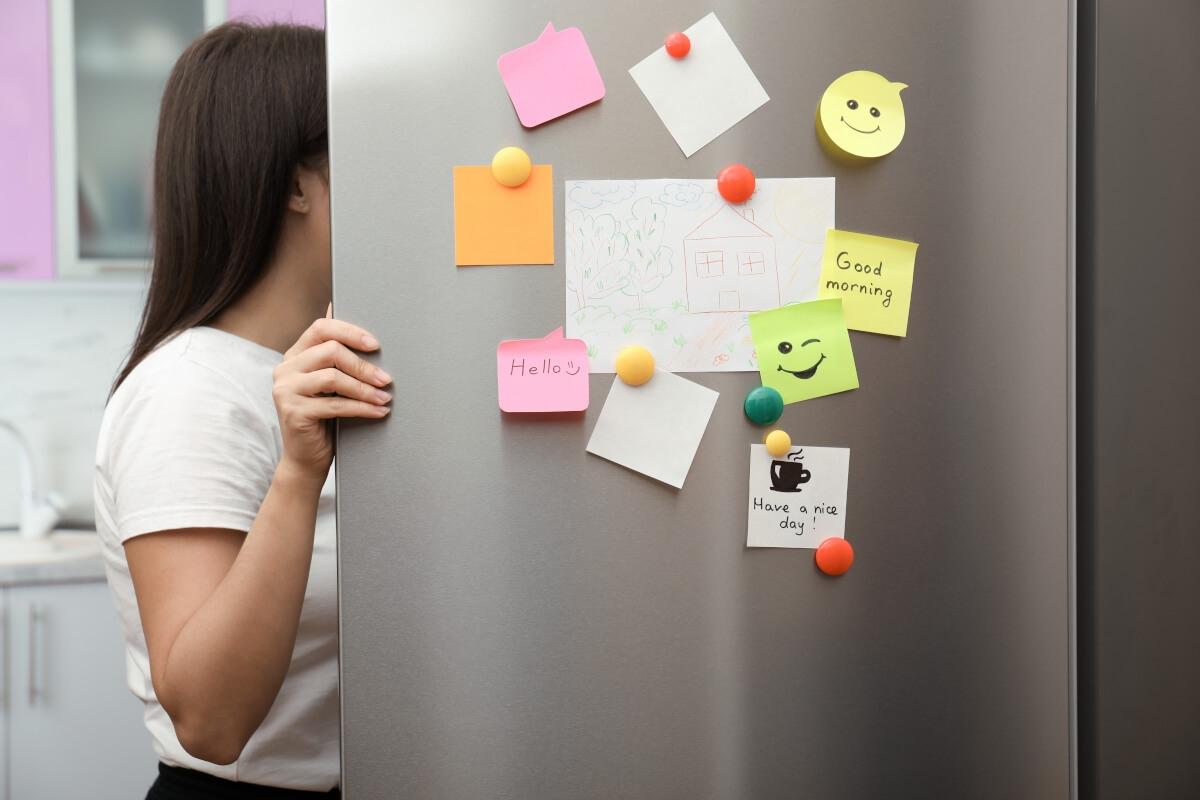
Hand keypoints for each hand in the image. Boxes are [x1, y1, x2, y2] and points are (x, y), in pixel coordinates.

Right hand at [272, 317, 390, 480]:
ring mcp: (285, 390)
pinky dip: (362, 408)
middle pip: (330, 351)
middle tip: (386, 379)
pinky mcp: (293, 412)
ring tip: (385, 397)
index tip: (375, 345)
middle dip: (363, 366)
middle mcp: (286, 369)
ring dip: (365, 388)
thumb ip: (341, 362)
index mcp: (295, 355)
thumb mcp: (333, 386)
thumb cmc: (325, 418)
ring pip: (333, 377)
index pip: (321, 328)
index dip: (350, 332)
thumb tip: (369, 337)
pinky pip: (335, 405)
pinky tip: (379, 411)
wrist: (306, 458)